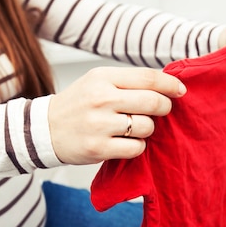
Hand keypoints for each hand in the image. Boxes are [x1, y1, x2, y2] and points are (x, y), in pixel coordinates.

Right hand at [48, 66, 185, 164]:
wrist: (44, 129)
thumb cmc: (78, 105)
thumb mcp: (97, 82)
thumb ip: (128, 82)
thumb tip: (166, 85)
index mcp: (103, 77)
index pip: (148, 78)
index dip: (170, 84)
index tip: (180, 90)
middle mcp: (101, 99)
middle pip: (153, 102)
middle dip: (164, 108)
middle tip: (161, 111)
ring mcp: (99, 125)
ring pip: (147, 127)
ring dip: (148, 129)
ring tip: (135, 128)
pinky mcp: (99, 148)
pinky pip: (136, 148)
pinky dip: (138, 146)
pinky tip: (127, 142)